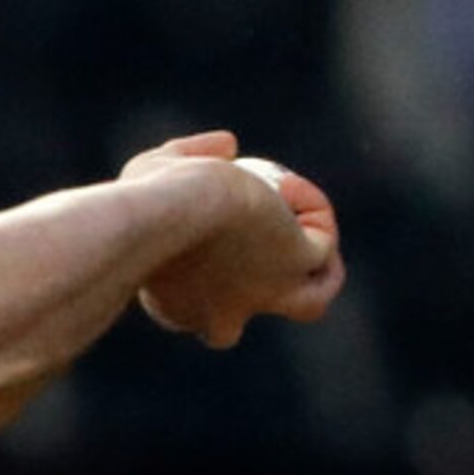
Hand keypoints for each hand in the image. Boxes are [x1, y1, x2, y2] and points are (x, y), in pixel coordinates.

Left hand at [122, 130, 343, 348]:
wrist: (170, 212)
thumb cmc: (151, 197)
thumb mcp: (159, 167)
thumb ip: (189, 156)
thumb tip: (229, 146)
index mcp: (173, 304)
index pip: (195, 310)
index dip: (206, 273)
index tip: (204, 227)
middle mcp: (214, 315)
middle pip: (232, 328)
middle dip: (252, 290)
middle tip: (260, 229)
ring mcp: (259, 298)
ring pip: (308, 302)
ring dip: (311, 258)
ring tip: (287, 206)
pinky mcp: (293, 270)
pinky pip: (323, 246)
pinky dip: (314, 211)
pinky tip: (284, 187)